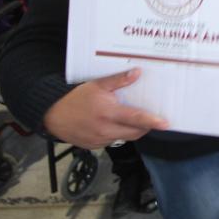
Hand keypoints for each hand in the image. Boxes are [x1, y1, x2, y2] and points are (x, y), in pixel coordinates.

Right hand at [43, 69, 167, 149]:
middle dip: (146, 127)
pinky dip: (118, 133)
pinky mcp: (94, 146)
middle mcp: (105, 130)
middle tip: (153, 119)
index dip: (152, 121)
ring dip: (132, 130)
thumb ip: (118, 80)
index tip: (166, 123)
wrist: (52, 115)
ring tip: (132, 118)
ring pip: (124, 138)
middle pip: (135, 132)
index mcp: (108, 113)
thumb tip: (137, 73)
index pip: (135, 119)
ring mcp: (100, 140)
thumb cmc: (75, 98)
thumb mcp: (97, 85)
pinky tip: (115, 124)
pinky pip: (113, 141)